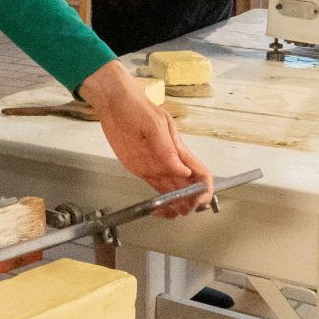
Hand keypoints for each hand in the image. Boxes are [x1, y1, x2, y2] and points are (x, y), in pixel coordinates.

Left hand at [77, 62, 212, 215]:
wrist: (113, 103)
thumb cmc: (136, 107)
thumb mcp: (154, 125)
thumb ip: (167, 150)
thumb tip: (182, 172)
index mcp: (179, 149)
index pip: (200, 172)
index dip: (204, 189)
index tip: (199, 200)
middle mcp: (171, 160)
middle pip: (189, 186)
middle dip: (190, 202)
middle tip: (184, 211)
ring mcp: (157, 166)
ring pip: (173, 192)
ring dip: (177, 206)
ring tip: (173, 215)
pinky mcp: (142, 170)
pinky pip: (156, 190)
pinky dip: (161, 203)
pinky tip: (161, 211)